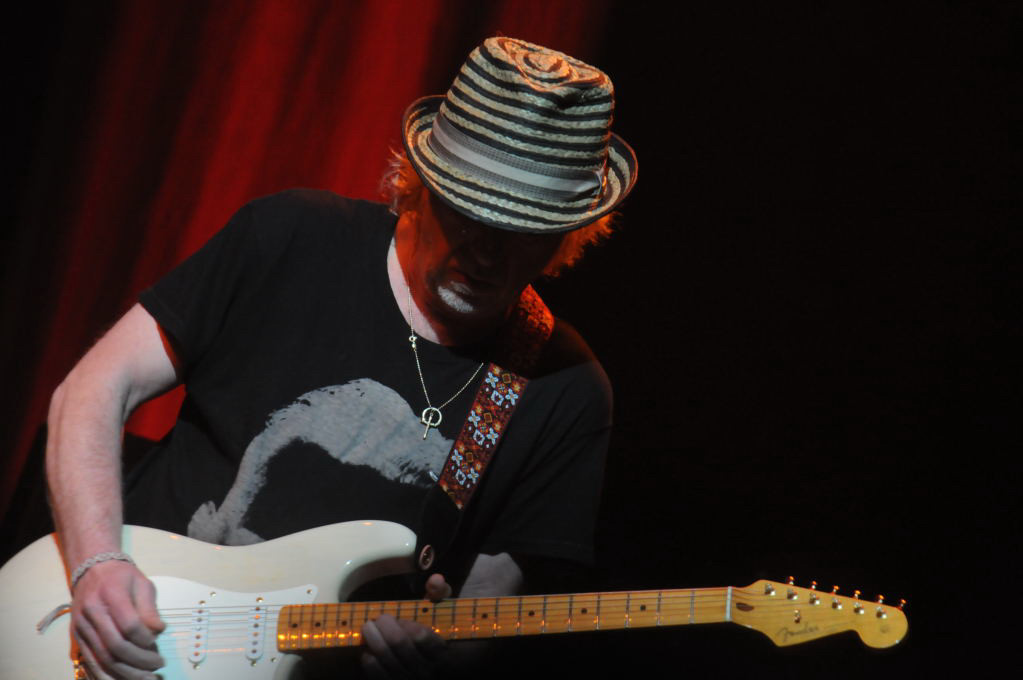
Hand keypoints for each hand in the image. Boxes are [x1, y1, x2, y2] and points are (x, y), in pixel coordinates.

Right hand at [71, 560, 165, 679]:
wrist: (92, 571)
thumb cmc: (122, 577)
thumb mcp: (142, 583)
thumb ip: (149, 608)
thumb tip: (158, 631)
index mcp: (110, 595)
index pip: (129, 625)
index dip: (145, 640)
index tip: (158, 647)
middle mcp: (92, 613)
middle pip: (114, 646)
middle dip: (138, 662)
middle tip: (156, 667)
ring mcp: (82, 628)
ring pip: (101, 659)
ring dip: (125, 674)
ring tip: (145, 678)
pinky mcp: (77, 638)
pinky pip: (90, 662)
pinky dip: (106, 675)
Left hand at [359, 573, 450, 678]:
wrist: (428, 667)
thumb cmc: (434, 634)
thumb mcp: (441, 612)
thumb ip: (439, 594)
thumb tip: (435, 579)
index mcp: (442, 651)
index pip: (420, 636)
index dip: (406, 623)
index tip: (398, 617)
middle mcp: (426, 670)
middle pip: (398, 643)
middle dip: (384, 625)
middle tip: (379, 618)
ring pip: (385, 657)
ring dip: (372, 637)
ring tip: (369, 626)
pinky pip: (375, 673)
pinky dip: (368, 658)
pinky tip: (368, 650)